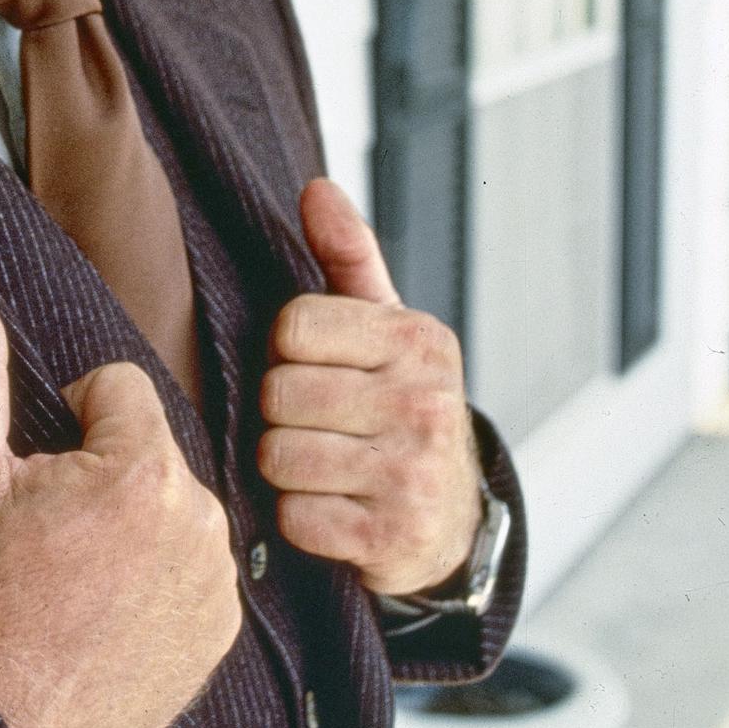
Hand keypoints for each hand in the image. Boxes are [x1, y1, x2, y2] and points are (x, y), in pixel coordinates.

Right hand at [0, 266, 241, 727]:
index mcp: (143, 470)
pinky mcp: (219, 633)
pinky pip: (194, 568)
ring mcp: (217, 583)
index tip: (37, 479)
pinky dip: (157, 577)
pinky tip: (105, 612)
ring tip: (74, 576)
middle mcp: (201, 521)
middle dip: (103, 472)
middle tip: (49, 534)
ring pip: (174, 506)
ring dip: (133, 522)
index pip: (118, 386)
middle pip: (150, 447)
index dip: (67, 419)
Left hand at [255, 177, 484, 595]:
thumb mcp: (383, 328)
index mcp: (418, 340)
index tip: (313, 366)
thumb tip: (315, 188)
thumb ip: (346, 256)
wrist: (449, 520)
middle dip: (282, 413)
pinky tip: (333, 510)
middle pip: (279, 394)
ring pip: (279, 457)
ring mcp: (413, 474)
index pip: (293, 325)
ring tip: (322, 466)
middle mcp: (426, 403)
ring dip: (285, 469)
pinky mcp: (393, 538)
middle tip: (316, 424)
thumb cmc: (398, 406)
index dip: (286, 350)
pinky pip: (295, 519)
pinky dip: (300, 521)